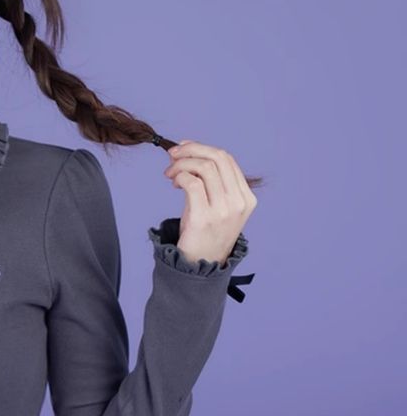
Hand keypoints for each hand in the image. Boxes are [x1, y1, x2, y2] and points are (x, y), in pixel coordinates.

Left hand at [163, 140, 257, 265]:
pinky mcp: (205, 218)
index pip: (227, 160)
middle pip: (218, 158)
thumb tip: (187, 151)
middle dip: (191, 150)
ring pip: (204, 168)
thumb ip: (209, 181)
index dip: (203, 148)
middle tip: (173, 154)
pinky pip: (192, 183)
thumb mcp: (216, 206)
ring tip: (170, 173)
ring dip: (182, 164)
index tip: (184, 148)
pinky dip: (180, 176)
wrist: (199, 268)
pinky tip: (174, 183)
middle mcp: (239, 202)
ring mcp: (224, 211)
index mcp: (246, 198)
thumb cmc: (204, 236)